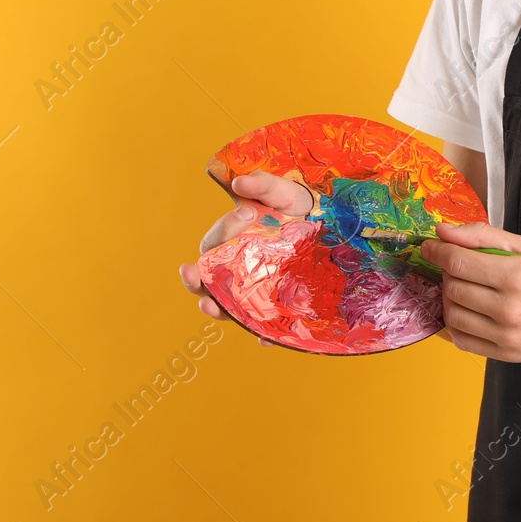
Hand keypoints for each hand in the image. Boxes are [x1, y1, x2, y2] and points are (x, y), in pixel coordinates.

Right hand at [176, 172, 313, 343]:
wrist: (331, 226)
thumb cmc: (297, 207)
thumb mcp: (282, 191)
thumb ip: (262, 184)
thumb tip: (239, 183)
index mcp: (231, 241)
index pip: (214, 241)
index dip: (225, 228)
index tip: (247, 212)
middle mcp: (237, 269)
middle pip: (206, 280)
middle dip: (195, 279)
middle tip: (190, 272)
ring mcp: (255, 290)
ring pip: (228, 306)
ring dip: (217, 309)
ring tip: (211, 306)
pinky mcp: (277, 306)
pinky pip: (266, 325)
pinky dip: (263, 334)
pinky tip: (264, 338)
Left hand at [420, 221, 520, 361]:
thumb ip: (485, 237)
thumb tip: (445, 233)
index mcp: (518, 277)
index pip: (459, 263)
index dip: (439, 251)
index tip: (431, 245)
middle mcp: (511, 310)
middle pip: (453, 288)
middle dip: (449, 272)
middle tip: (460, 264)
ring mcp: (508, 338)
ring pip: (453, 315)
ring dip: (450, 297)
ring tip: (466, 286)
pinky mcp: (507, 356)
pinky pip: (463, 341)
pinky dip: (456, 324)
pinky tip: (469, 309)